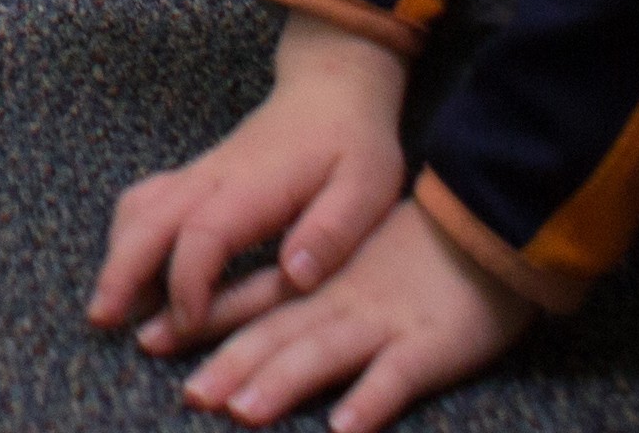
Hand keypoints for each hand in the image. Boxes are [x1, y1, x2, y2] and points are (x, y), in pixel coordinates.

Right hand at [90, 18, 412, 369]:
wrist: (331, 87)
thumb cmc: (352, 143)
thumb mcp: (365, 187)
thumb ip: (332, 232)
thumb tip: (297, 274)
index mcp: (254, 186)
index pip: (202, 234)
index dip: (188, 283)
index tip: (190, 323)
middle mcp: (214, 177)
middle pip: (148, 218)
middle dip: (120, 270)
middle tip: (100, 317)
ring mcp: (200, 174)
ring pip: (138, 207)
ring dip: (118, 252)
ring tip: (111, 303)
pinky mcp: (197, 176)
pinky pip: (147, 201)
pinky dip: (130, 236)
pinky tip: (135, 269)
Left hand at [164, 200, 531, 430]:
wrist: (488, 225)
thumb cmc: (417, 249)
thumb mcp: (350, 257)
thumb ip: (302, 284)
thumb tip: (246, 316)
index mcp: (320, 282)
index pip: (251, 301)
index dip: (202, 320)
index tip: (150, 338)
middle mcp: (340, 303)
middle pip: (277, 335)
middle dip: (230, 365)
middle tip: (189, 394)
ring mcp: (383, 324)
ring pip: (324, 355)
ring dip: (283, 384)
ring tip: (243, 411)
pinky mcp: (429, 347)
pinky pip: (397, 378)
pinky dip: (370, 401)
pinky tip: (344, 427)